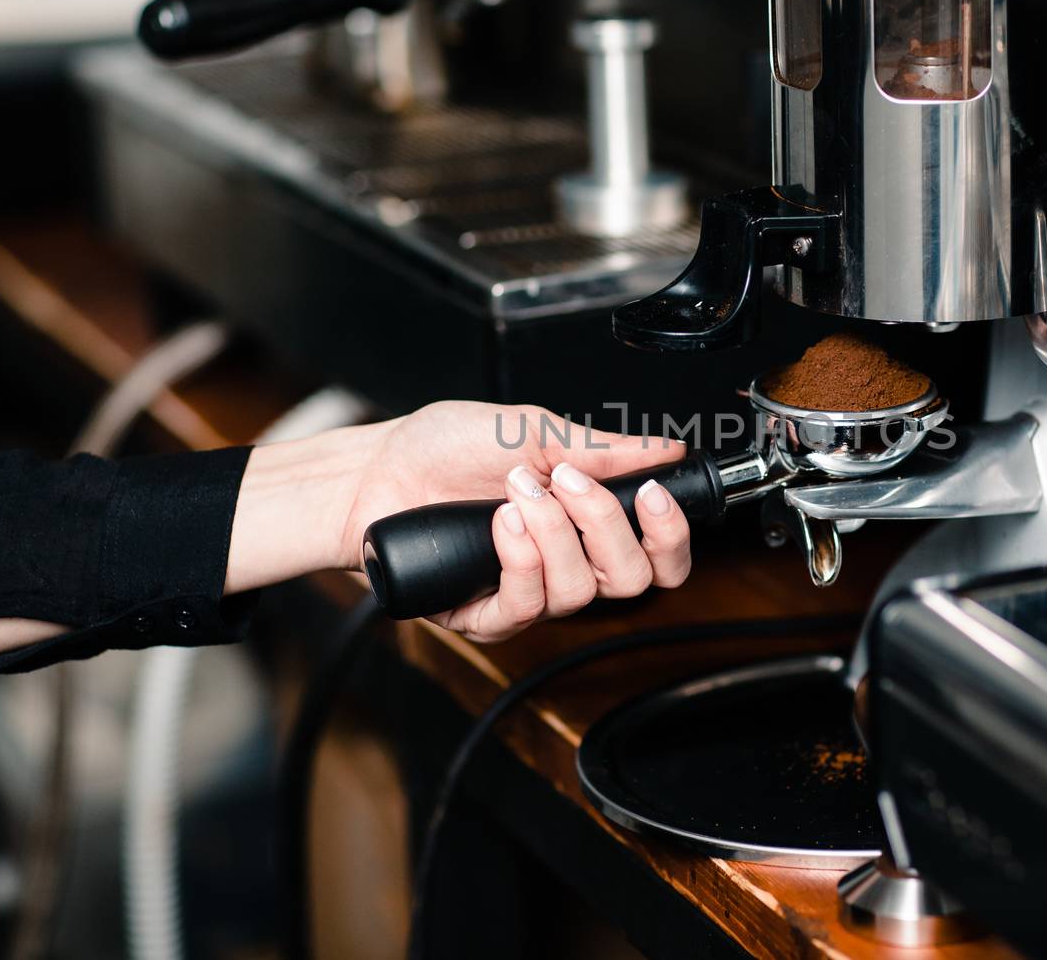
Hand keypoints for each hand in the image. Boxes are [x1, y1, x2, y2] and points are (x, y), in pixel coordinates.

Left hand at [227, 401, 692, 640]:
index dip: (670, 534)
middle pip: (633, 580)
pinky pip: (525, 607)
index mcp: (587, 522)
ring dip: (553, 534)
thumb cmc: (443, 449)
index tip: (652, 495)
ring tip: (516, 493)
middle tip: (567, 481)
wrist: (375, 471)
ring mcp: (527, 591)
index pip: (657, 554)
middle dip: (606, 525)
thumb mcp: (533, 432)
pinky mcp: (484, 614)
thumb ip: (604, 448)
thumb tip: (666, 449)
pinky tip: (500, 524)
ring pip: (580, 593)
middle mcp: (565, 562)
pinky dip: (519, 559)